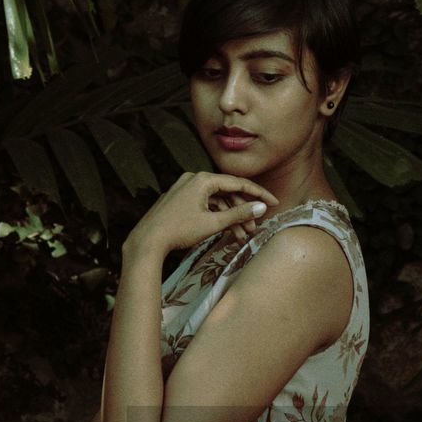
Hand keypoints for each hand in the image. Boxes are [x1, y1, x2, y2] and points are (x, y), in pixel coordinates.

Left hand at [123, 172, 278, 259]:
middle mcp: (194, 179)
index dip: (259, 195)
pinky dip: (216, 217)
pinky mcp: (180, 201)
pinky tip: (225, 232)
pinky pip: (204, 205)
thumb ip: (238, 214)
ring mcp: (185, 189)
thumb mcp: (212, 223)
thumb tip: (261, 207)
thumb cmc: (178, 230)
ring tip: (240, 236)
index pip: (238, 183)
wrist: (147, 241)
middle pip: (227, 192)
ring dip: (230, 217)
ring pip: (216, 201)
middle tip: (255, 227)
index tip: (274, 203)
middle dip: (243, 211)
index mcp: (203, 179)